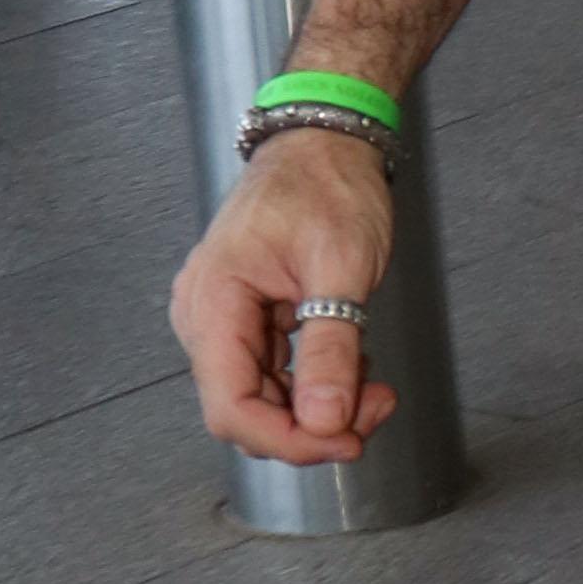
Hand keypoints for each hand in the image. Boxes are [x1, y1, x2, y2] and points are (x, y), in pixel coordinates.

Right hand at [169, 126, 400, 467]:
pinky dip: (316, 383)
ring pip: (263, 400)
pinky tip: (353, 364)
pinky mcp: (249, 322)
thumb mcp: (340, 265)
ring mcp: (224, 321)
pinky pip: (274, 375)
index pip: (230, 407)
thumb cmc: (326, 184)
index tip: (346, 440)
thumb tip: (325, 420)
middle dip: (313, 425)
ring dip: (320, 407)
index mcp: (213, 302)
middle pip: (246, 411)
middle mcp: (206, 318)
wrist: (325, 142)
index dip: (288, 439)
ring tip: (373, 382)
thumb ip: (331, 348)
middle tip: (376, 406)